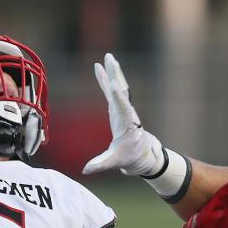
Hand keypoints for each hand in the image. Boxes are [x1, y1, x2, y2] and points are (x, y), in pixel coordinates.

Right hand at [83, 53, 164, 175]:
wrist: (141, 154)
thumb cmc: (129, 157)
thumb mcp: (115, 162)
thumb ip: (101, 164)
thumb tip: (86, 170)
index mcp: (127, 125)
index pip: (123, 109)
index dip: (118, 97)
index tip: (113, 85)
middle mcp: (127, 113)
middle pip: (122, 91)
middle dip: (117, 76)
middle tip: (111, 61)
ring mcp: (123, 108)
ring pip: (119, 86)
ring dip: (113, 72)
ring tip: (107, 57)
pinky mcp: (118, 107)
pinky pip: (111, 90)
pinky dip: (105, 79)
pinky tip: (98, 68)